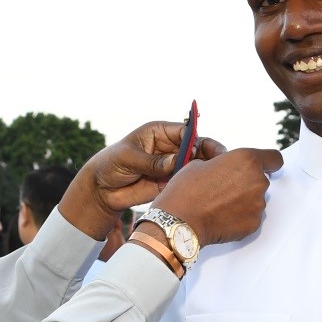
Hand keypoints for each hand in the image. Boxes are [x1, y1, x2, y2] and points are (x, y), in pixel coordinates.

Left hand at [58, 120, 226, 238]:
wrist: (102, 190)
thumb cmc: (111, 164)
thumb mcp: (129, 158)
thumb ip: (152, 161)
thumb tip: (176, 162)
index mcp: (159, 132)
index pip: (185, 132)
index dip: (195, 138)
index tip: (199, 148)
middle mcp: (170, 147)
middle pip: (196, 147)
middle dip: (208, 153)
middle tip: (219, 160)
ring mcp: (172, 165)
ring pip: (196, 165)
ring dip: (204, 170)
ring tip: (213, 177)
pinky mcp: (171, 182)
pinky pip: (188, 182)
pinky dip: (196, 184)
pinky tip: (203, 189)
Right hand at [153, 148, 282, 246]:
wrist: (180, 221)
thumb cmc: (187, 191)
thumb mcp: (201, 164)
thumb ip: (223, 162)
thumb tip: (227, 166)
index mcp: (247, 160)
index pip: (274, 158)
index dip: (268, 163)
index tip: (264, 166)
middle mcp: (258, 181)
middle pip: (261, 180)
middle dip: (247, 183)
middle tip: (226, 188)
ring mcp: (258, 205)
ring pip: (256, 200)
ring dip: (244, 201)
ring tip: (220, 204)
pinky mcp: (253, 224)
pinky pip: (251, 217)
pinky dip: (240, 217)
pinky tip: (222, 217)